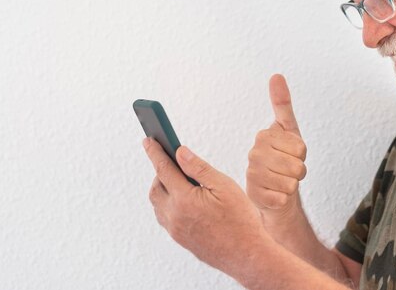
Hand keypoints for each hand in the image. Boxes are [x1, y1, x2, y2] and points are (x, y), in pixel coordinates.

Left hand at [143, 138, 266, 272]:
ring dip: (163, 188)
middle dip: (160, 171)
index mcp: (184, 199)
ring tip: (180, 179)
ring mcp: (175, 229)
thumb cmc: (240, 219)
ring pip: (158, 203)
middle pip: (156, 187)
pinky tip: (183, 199)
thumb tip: (180, 153)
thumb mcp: (223, 186)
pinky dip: (167, 203)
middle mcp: (174, 215)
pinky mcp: (179, 239)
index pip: (163, 169)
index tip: (149, 140)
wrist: (246, 254)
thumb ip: (199, 168)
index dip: (155, 152)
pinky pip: (165, 216)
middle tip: (173, 161)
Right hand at [246, 74, 306, 221]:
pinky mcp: (256, 197)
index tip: (291, 154)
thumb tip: (276, 75)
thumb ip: (282, 103)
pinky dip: (285, 198)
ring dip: (293, 185)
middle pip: (297, 166)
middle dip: (299, 170)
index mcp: (263, 136)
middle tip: (288, 170)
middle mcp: (254, 154)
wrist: (273, 189)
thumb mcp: (287, 129)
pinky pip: (284, 198)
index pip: (301, 147)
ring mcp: (253, 176)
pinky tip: (276, 194)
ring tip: (282, 180)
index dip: (302, 154)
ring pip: (292, 183)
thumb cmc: (283, 158)